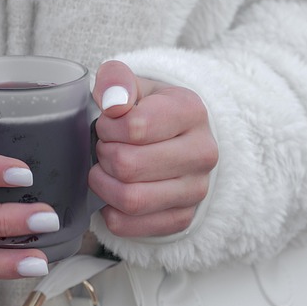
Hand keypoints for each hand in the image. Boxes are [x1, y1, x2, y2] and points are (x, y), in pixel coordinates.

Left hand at [91, 61, 217, 236]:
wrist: (176, 138)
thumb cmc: (148, 110)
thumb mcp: (133, 85)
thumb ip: (116, 80)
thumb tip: (114, 102)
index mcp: (191, 111)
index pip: (134, 126)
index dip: (107, 126)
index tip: (108, 123)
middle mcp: (202, 153)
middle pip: (128, 165)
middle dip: (104, 154)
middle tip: (106, 147)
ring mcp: (196, 191)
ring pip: (129, 199)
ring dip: (104, 183)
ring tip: (107, 169)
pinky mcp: (181, 219)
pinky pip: (127, 225)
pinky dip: (109, 211)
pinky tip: (113, 192)